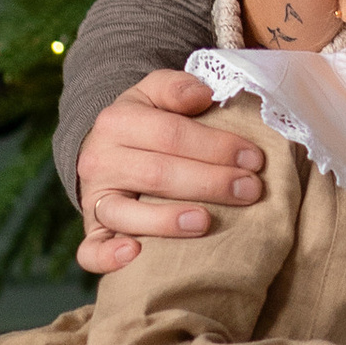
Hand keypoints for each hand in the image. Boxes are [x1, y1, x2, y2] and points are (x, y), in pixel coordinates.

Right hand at [75, 70, 265, 275]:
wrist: (105, 150)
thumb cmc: (145, 124)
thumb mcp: (155, 94)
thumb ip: (177, 88)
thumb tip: (203, 95)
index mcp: (117, 121)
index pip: (171, 134)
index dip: (215, 146)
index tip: (254, 158)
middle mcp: (100, 160)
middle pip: (157, 174)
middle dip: (209, 183)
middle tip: (250, 190)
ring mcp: (93, 199)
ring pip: (125, 213)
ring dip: (167, 220)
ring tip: (204, 222)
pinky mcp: (92, 231)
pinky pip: (91, 250)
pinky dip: (108, 256)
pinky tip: (134, 255)